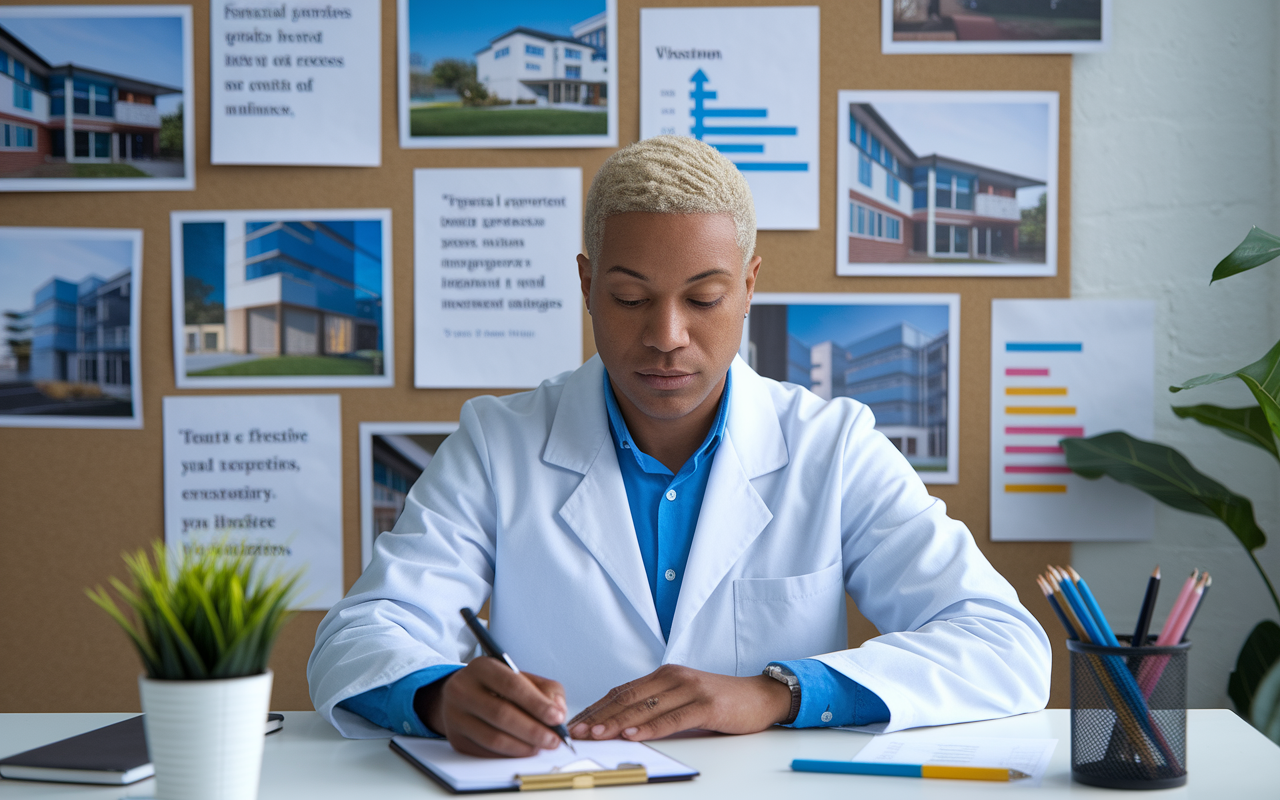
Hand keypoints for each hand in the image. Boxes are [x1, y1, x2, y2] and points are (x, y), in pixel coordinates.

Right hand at [415, 657, 566, 757]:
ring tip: (541, 747)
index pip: (512, 686)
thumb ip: (545, 689)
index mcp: (482, 668)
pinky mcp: (456, 739)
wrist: (462, 695)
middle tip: (554, 740)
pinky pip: (486, 752)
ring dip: (523, 747)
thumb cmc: (497, 686)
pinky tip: (523, 750)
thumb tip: (558, 711)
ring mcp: (455, 716)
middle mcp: (462, 690)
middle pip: (502, 714)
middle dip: (533, 730)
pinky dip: (509, 754)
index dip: (537, 704)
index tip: (557, 718)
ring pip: (493, 738)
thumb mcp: (521, 677)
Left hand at [567, 664, 791, 741]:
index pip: (621, 691)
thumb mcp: (682, 697)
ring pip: (645, 708)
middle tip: (577, 731)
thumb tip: (620, 722)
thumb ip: (656, 703)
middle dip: (599, 716)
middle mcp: (673, 677)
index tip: (576, 722)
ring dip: (616, 723)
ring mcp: (689, 689)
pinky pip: (672, 718)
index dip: (597, 707)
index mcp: (664, 675)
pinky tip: (633, 735)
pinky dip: (649, 728)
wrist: (759, 696)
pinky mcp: (705, 705)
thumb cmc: (720, 700)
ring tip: (595, 735)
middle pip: (627, 698)